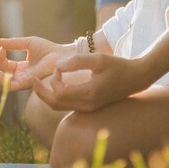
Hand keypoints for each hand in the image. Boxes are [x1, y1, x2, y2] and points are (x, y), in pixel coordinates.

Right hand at [0, 36, 74, 91]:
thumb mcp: (27, 43)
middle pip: (0, 77)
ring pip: (2, 84)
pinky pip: (10, 87)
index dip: (0, 57)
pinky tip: (0, 70)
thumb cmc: (48, 49)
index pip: (5, 65)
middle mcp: (21, 76)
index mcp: (22, 67)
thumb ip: (13, 44)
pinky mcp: (26, 83)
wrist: (60, 55)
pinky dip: (2, 80)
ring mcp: (23, 81)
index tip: (2, 48)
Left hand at [28, 52, 150, 112]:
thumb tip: (58, 66)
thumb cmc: (118, 66)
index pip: (60, 93)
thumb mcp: (98, 59)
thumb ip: (77, 61)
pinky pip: (67, 106)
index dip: (54, 79)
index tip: (59, 66)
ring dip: (48, 96)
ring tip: (39, 84)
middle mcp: (87, 105)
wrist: (136, 78)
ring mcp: (88, 108)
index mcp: (89, 94)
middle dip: (41, 92)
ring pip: (60, 107)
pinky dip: (57, 98)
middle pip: (55, 104)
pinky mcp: (89, 107)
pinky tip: (54, 87)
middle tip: (32, 80)